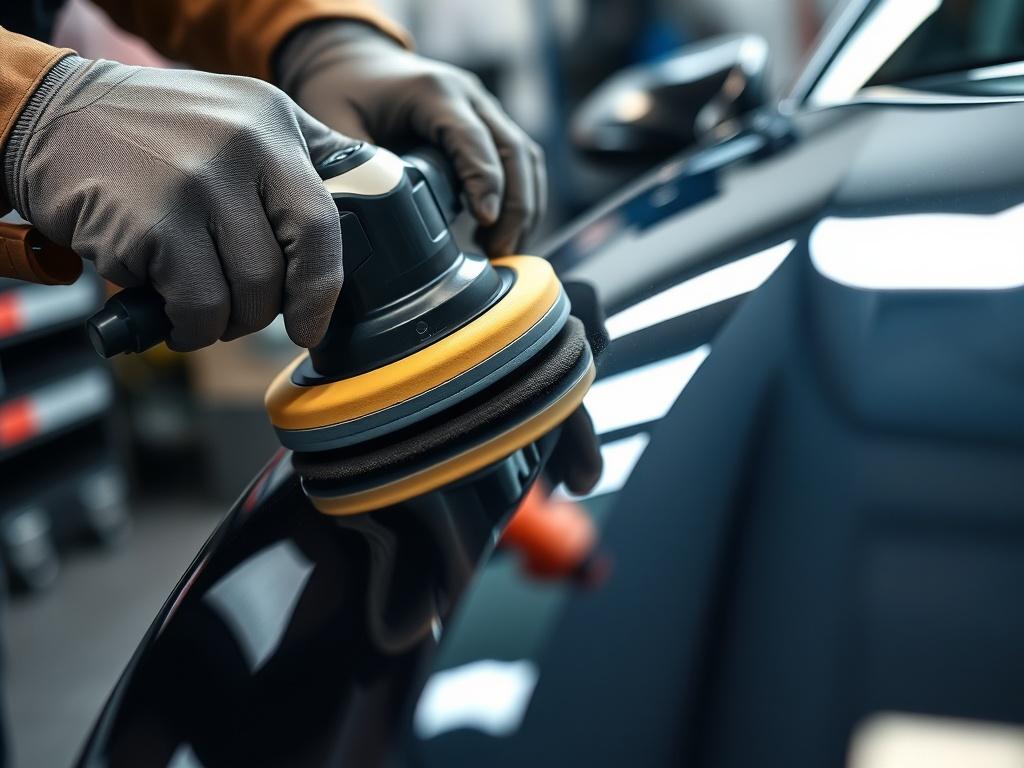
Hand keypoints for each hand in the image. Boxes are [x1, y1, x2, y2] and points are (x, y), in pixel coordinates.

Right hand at [3, 56, 356, 349]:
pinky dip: (188, 326)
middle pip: (281, 272)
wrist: (53, 116)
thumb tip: (366, 199)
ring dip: (223, 322)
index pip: (322, 224)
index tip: (313, 322)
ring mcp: (195, 185)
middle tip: (239, 310)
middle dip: (263, 311)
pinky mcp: (152, 225)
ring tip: (198, 304)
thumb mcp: (241, 117)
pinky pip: (197, 307)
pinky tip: (168, 310)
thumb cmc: (156, 133)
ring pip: (244, 296)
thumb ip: (299, 155)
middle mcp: (240, 148)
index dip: (322, 287)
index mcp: (272, 124)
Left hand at [277, 22, 545, 256]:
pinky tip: (500, 232)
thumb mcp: (333, 122)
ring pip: (526, 158)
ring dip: (523, 207)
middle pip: (514, 151)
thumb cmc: (342, 88)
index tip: (484, 221)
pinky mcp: (488, 124)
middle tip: (499, 252)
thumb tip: (371, 218)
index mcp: (434, 91)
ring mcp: (484, 108)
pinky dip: (519, 197)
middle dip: (514, 207)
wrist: (355, 59)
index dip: (485, 181)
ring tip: (502, 251)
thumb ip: (353, 165)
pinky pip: (520, 161)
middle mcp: (469, 95)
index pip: (474, 139)